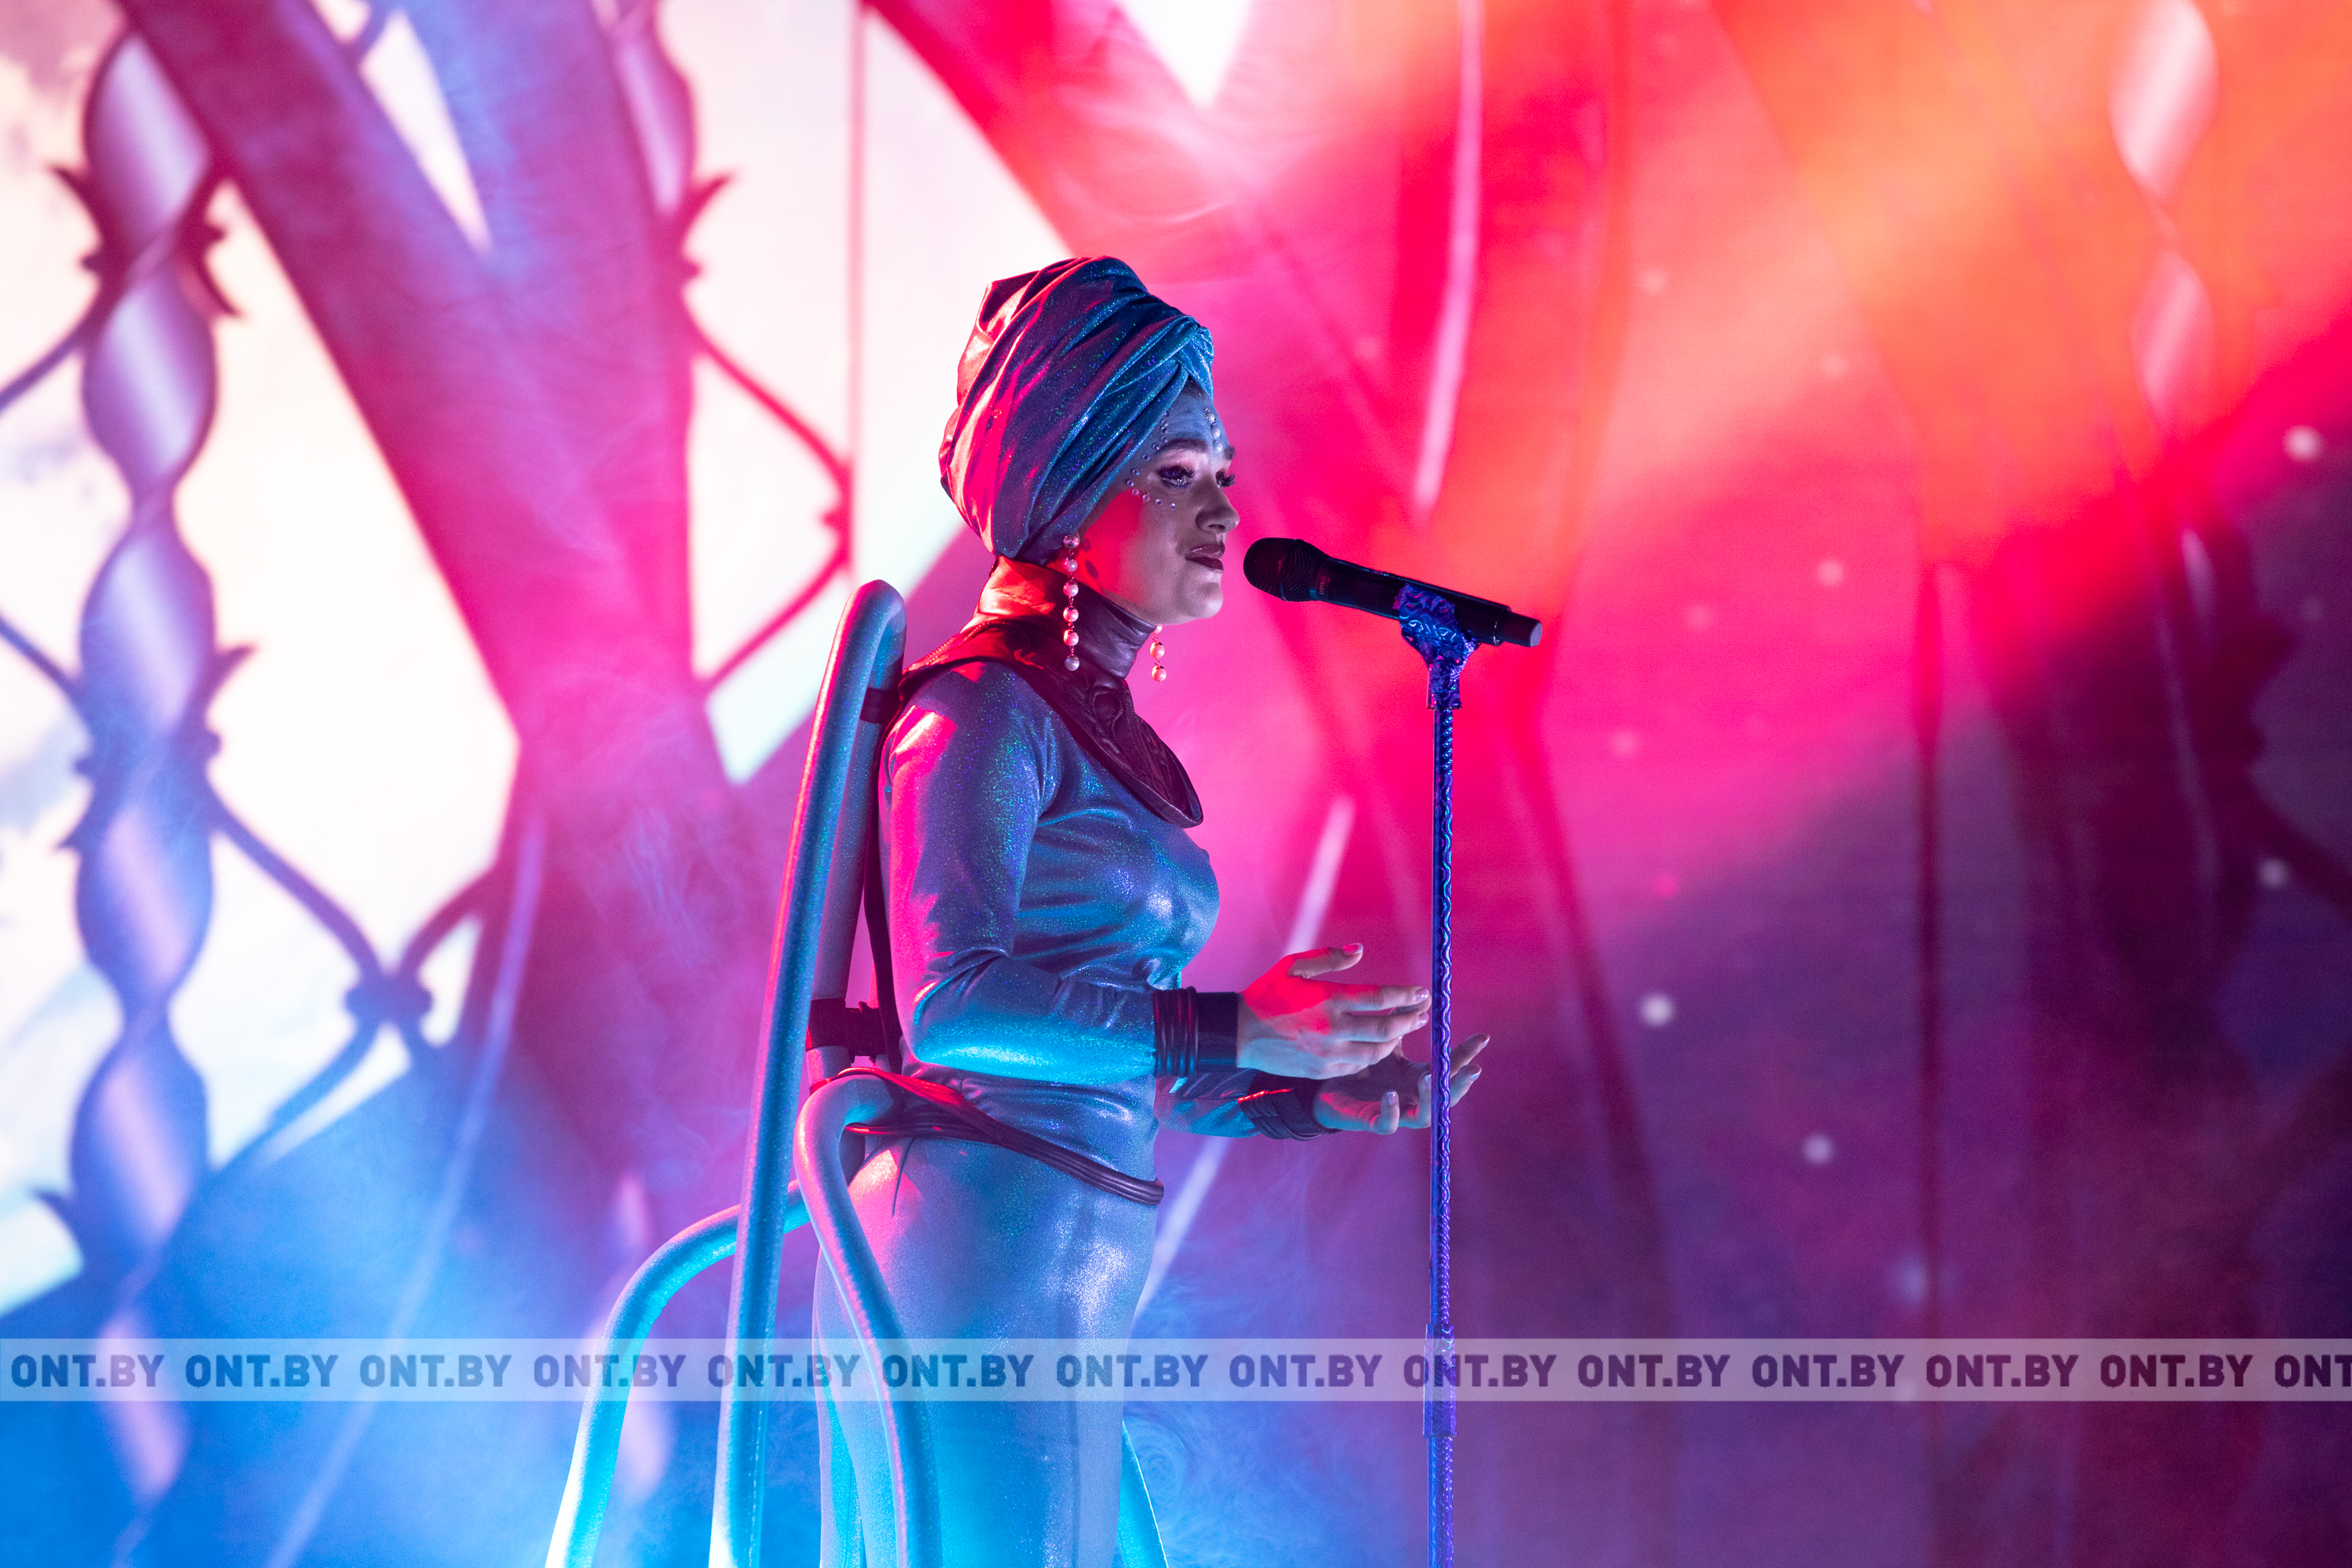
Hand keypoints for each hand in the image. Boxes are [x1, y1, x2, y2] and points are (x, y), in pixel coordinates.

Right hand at [1237, 944, 1430, 1079]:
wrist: (1240, 1033)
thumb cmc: (1268, 994)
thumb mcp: (1294, 966)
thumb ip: (1329, 958)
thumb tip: (1361, 951)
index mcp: (1328, 999)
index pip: (1379, 998)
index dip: (1405, 996)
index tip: (1421, 993)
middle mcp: (1332, 1028)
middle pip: (1385, 1028)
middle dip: (1410, 1021)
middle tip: (1422, 1014)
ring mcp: (1328, 1053)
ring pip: (1376, 1052)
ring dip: (1394, 1041)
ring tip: (1402, 1030)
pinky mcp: (1323, 1070)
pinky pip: (1358, 1065)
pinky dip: (1372, 1055)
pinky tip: (1376, 1046)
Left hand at [1313, 1033, 1489, 1132]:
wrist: (1326, 1088)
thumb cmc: (1360, 1066)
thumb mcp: (1384, 1043)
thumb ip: (1401, 1025)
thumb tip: (1423, 997)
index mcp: (1418, 1078)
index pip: (1450, 1067)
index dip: (1467, 1053)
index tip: (1483, 1037)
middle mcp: (1412, 1097)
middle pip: (1446, 1096)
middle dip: (1461, 1083)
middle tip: (1474, 1068)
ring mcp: (1395, 1111)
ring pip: (1424, 1115)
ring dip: (1430, 1098)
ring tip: (1429, 1077)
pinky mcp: (1372, 1121)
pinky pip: (1387, 1124)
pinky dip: (1391, 1112)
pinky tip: (1390, 1094)